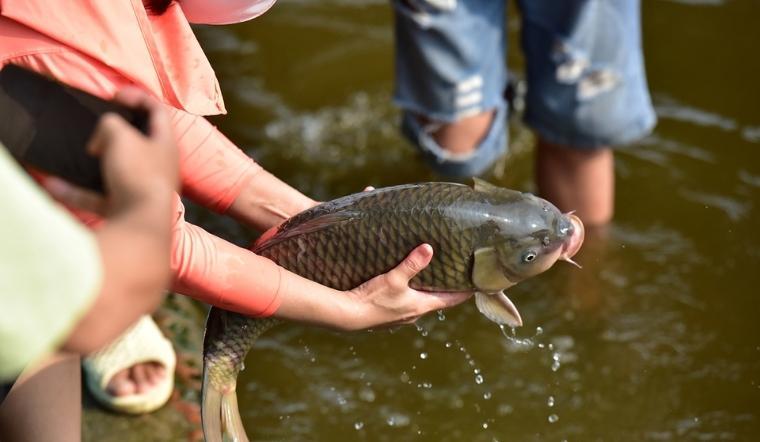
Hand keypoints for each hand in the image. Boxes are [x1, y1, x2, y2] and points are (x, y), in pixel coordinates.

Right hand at [43, 87, 177, 213]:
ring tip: (79, 154)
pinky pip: (98, 196)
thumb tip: (103, 137)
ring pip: (117, 169)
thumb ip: (110, 124)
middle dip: (116, 133)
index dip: (138, 96)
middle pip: (139, 141)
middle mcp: (159, 165)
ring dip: (95, 162)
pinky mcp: (125, 208)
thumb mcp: (120, 136)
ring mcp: (142, 188)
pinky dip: (77, 191)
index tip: (115, 95)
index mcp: (165, 143)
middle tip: (98, 129)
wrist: (140, 223)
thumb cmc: (138, 174)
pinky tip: (55, 186)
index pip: (158, 110)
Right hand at [340, 244, 471, 329]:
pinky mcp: (387, 316)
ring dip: (426, 292)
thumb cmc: (373, 299)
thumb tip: (429, 248)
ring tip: (430, 277)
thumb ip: (412, 264)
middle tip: (454, 275)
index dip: (464, 292)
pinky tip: (403, 287)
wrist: (348, 316)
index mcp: (421, 306)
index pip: (451, 300)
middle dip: (445, 289)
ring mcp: (400, 317)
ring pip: (420, 303)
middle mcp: (414, 314)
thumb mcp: (394, 278)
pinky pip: (405, 304)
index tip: (477, 285)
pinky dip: (410, 295)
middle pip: (437, 301)